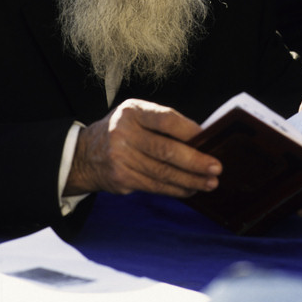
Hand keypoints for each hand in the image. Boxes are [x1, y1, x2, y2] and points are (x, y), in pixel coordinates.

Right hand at [64, 99, 222, 198]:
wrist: (85, 154)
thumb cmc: (122, 130)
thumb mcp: (136, 115)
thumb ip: (162, 123)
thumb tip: (201, 140)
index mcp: (132, 111)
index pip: (166, 119)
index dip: (189, 131)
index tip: (209, 139)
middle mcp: (124, 133)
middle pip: (166, 150)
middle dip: (195, 161)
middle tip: (217, 168)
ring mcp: (121, 158)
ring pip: (163, 173)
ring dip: (190, 180)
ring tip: (210, 183)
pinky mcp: (122, 179)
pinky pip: (155, 186)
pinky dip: (176, 189)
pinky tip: (190, 189)